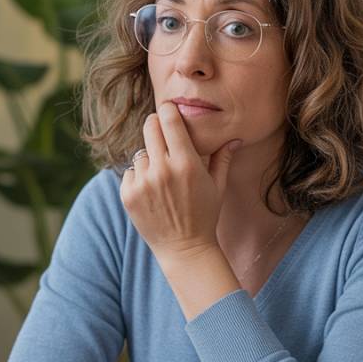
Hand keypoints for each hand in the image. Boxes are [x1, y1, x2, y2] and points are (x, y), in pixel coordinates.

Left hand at [119, 102, 241, 264]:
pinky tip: (152, 192)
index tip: (169, 112)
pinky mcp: (128, 194)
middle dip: (155, 126)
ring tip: (161, 176)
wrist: (184, 249)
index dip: (168, 112)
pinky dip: (138, 177)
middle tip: (161, 133)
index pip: (169, 120)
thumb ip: (222, 158)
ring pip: (140, 152)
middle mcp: (162, 170)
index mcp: (186, 163)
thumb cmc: (205, 215)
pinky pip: (130, 172)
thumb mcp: (218, 186)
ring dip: (148, 158)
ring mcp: (143, 183)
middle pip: (150, 127)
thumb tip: (234, 138)